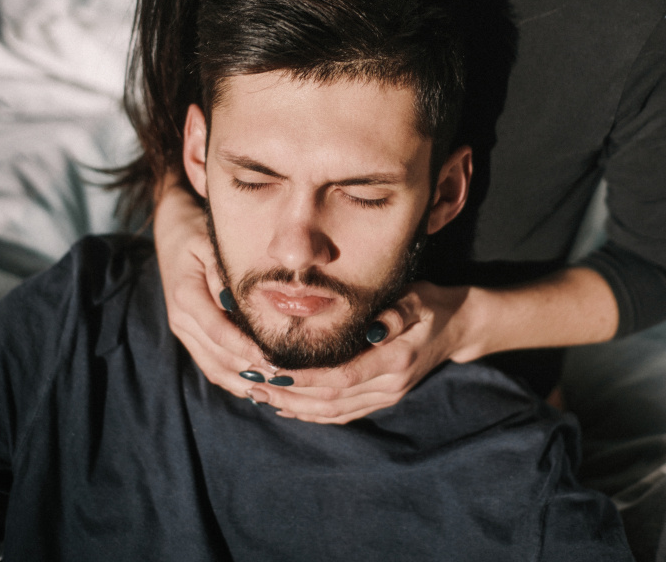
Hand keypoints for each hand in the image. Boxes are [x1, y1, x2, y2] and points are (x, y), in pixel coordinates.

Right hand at [154, 178, 276, 400]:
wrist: (172, 235)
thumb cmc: (197, 235)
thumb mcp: (209, 244)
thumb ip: (222, 272)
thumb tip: (238, 301)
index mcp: (186, 295)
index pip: (218, 332)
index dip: (246, 349)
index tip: (274, 359)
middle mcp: (181, 320)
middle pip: (218, 357)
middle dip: (253, 373)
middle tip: (287, 381)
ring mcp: (184, 332)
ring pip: (215, 369)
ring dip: (247, 383)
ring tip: (280, 390)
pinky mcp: (190, 337)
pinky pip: (213, 367)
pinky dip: (237, 381)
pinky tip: (263, 388)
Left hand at [255, 281, 470, 424]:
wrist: (459, 327)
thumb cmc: (433, 305)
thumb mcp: (419, 299)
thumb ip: (396, 312)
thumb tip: (372, 329)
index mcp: (395, 361)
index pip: (342, 377)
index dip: (306, 377)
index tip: (273, 369)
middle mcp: (389, 387)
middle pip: (331, 399)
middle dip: (290, 392)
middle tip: (254, 380)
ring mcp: (385, 397)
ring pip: (333, 412)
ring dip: (295, 406)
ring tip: (260, 393)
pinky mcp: (382, 399)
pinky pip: (342, 414)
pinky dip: (312, 414)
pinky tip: (286, 407)